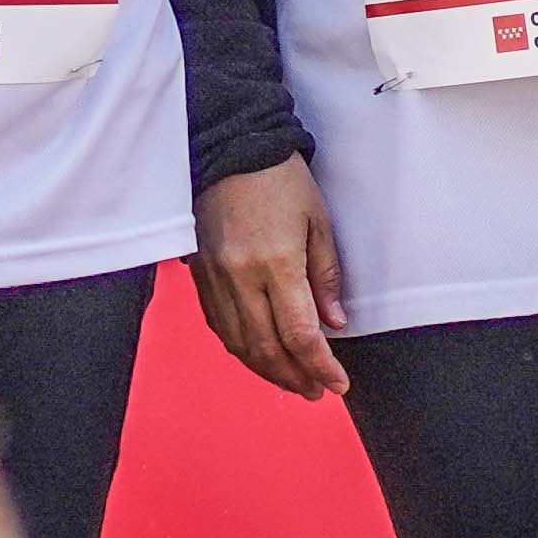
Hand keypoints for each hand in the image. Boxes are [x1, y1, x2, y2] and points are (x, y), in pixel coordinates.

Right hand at [190, 161, 350, 400]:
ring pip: (239, 343)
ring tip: (291, 380)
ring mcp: (215, 278)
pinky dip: (240, 347)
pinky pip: (219, 324)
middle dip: (295, 376)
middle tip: (316, 390)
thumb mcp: (318, 221)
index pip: (300, 334)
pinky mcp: (199, 274)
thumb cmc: (280, 178)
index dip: (321, 367)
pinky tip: (258, 354)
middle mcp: (240, 277)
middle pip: (267, 348)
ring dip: (267, 369)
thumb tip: (334, 323)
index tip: (337, 384)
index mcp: (276, 263)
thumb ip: (326, 277)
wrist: (228, 146)